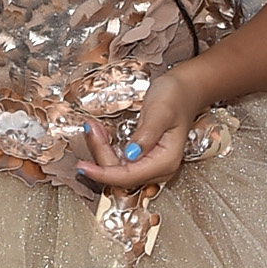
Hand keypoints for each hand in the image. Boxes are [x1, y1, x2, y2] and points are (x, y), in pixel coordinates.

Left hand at [75, 70, 198, 195]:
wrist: (184, 90)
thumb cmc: (175, 97)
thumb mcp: (161, 110)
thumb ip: (147, 134)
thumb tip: (131, 155)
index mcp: (166, 161)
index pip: (129, 177)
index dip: (103, 174)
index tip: (82, 167)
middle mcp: (159, 169)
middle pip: (120, 176)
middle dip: (100, 154)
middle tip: (90, 128)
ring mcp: (151, 165)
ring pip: (117, 170)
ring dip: (101, 151)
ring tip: (93, 127)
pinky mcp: (143, 159)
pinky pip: (119, 162)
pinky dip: (106, 149)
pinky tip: (101, 133)